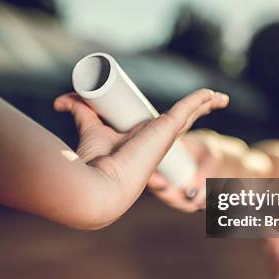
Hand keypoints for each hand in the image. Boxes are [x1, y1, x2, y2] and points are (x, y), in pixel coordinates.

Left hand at [54, 89, 228, 200]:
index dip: (165, 116)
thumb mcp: (89, 127)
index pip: (160, 127)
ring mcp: (165, 137)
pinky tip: (216, 95)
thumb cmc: (93, 162)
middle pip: (181, 121)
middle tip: (202, 101)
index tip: (166, 108)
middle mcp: (157, 141)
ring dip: (204, 105)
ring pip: (191, 116)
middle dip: (193, 111)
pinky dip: (204, 100)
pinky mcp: (169, 128)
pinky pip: (191, 109)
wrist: (100, 183)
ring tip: (217, 98)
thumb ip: (78, 109)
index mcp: (142, 142)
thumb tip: (60, 101)